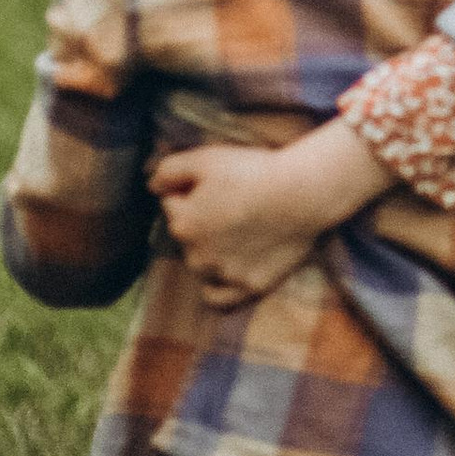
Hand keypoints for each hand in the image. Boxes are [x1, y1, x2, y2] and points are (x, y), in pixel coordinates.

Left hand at [153, 120, 388, 307]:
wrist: (303, 193)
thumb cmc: (254, 171)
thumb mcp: (207, 157)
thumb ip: (168, 170)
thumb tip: (151, 185)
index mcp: (183, 223)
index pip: (172, 204)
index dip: (191, 188)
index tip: (215, 181)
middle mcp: (196, 255)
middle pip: (187, 235)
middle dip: (200, 220)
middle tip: (230, 201)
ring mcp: (223, 276)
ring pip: (202, 264)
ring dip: (210, 249)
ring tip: (239, 228)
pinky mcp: (248, 288)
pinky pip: (218, 297)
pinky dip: (217, 286)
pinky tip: (227, 268)